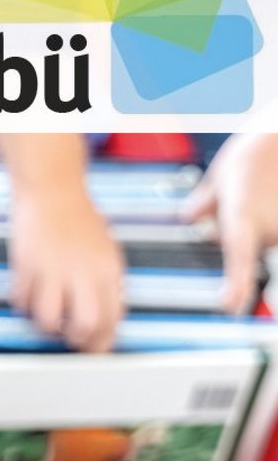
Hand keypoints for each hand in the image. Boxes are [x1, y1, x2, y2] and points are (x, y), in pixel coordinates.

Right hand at [8, 191, 124, 351]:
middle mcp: (83, 272)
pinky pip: (22, 300)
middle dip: (76, 339)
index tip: (94, 348)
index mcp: (107, 270)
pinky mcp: (26, 265)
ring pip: (49, 318)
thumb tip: (106, 314)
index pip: (112, 318)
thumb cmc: (78, 217)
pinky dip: (23, 305)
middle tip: (69, 338)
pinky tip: (26, 297)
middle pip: (85, 324)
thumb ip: (106, 281)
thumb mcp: (106, 250)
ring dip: (46, 326)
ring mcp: (52, 269)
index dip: (103, 341)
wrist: (51, 190)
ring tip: (45, 318)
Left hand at [183, 133, 277, 312]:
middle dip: (242, 232)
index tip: (230, 307)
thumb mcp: (221, 175)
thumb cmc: (256, 153)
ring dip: (261, 223)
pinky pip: (274, 231)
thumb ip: (206, 203)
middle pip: (247, 247)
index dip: (236, 289)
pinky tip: (270, 194)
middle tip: (245, 195)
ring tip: (263, 191)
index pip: (238, 261)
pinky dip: (271, 218)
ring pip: (267, 240)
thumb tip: (191, 218)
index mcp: (242, 218)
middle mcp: (270, 229)